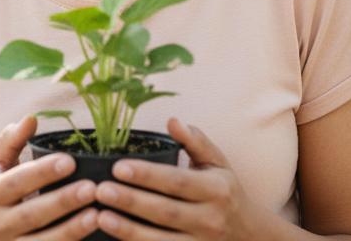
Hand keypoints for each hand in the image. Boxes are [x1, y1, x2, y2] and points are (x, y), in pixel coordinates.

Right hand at [0, 115, 98, 239]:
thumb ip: (10, 141)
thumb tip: (31, 118)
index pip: (17, 181)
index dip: (42, 172)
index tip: (70, 161)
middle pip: (31, 214)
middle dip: (62, 202)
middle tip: (92, 188)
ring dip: (69, 231)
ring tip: (96, 216)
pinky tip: (90, 236)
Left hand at [92, 117, 267, 239]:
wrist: (250, 235)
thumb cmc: (226, 193)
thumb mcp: (218, 164)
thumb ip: (195, 142)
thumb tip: (173, 121)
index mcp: (217, 189)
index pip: (177, 181)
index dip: (147, 175)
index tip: (118, 167)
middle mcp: (211, 219)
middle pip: (165, 212)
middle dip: (131, 201)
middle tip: (100, 190)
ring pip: (162, 240)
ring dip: (129, 230)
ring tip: (101, 216)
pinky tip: (115, 236)